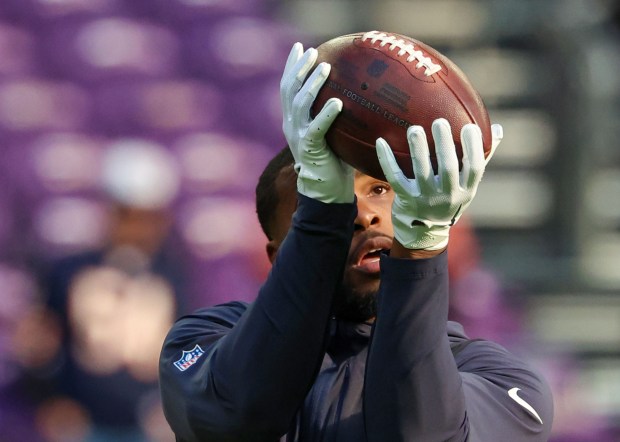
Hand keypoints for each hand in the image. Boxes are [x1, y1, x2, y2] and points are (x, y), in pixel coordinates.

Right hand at [280, 43, 353, 203]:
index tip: (299, 47)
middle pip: (288, 89)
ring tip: (325, 69)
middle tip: (312, 52)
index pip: (287, 87)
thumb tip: (361, 93)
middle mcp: (291, 125)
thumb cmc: (336, 161)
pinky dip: (325, 114)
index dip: (291, 66)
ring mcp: (297, 136)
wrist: (326, 191)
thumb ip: (338, 115)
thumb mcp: (335, 133)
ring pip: (299, 104)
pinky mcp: (308, 149)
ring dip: (312, 85)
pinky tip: (337, 103)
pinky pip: (316, 128)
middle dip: (299, 68)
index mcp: (294, 120)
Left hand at [376, 119, 502, 249]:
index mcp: (466, 190)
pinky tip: (381, 141)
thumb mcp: (468, 185)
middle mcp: (447, 196)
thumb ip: (481, 157)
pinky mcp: (405, 199)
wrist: (424, 232)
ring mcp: (425, 199)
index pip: (475, 168)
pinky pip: (394, 177)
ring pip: (422, 171)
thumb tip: (498, 128)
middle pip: (448, 168)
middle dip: (444, 144)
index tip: (469, 127)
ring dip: (418, 149)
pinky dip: (386, 159)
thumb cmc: (448, 199)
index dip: (473, 148)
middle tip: (439, 122)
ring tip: (414, 129)